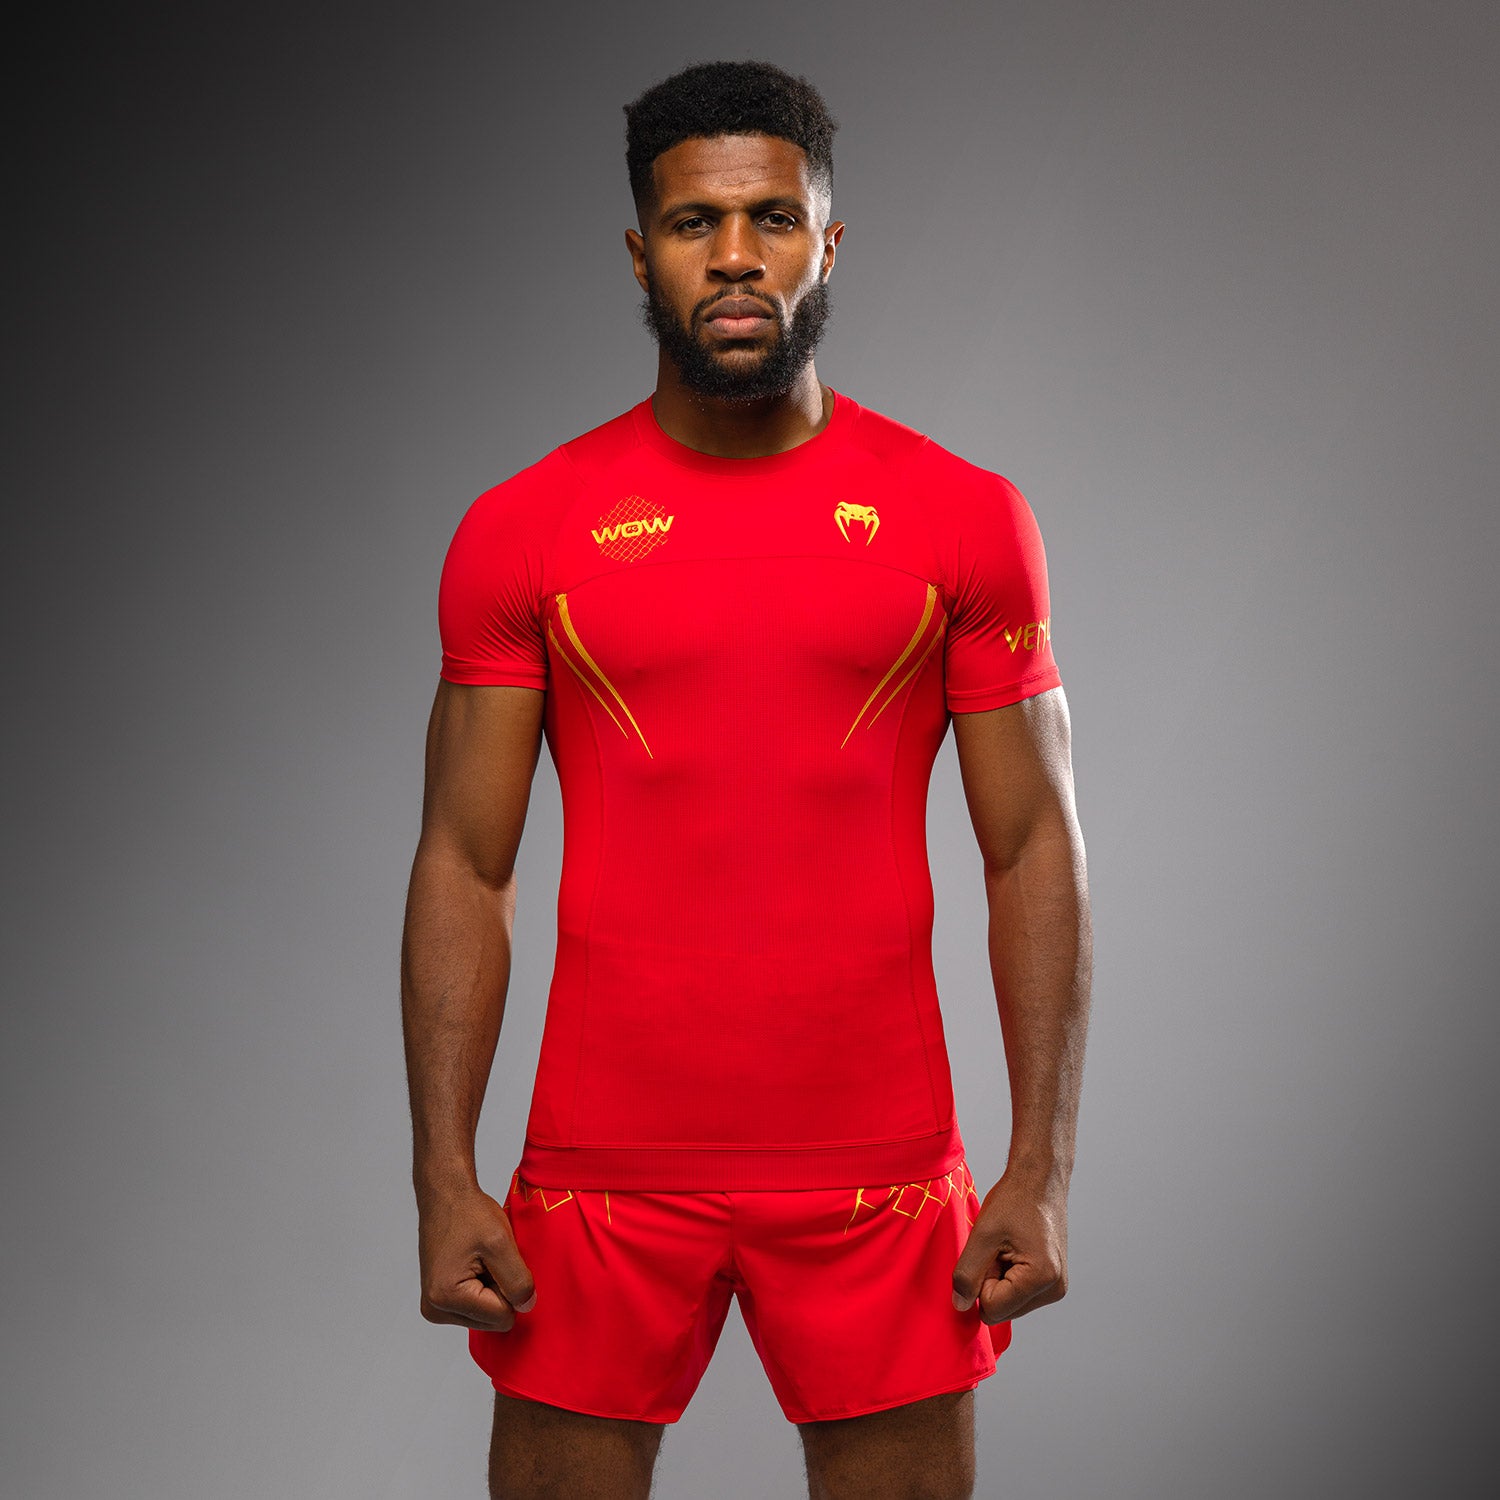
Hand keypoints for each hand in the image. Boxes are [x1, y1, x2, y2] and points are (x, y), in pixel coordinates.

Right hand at [417, 1184, 536, 1331]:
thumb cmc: (468, 1213)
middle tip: (490, 1259)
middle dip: (500, 1290)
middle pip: (492, 1320)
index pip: (502, 1318)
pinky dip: (483, 1286)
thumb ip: (518, 1280)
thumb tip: (527, 1306)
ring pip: (486, 1315)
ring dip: (492, 1287)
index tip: (499, 1260)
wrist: (446, 1196)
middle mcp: (435, 1309)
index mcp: (446, 1298)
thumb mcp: (501, 1243)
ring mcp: (435, 1307)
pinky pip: (476, 1307)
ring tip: (481, 1259)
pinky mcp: (439, 1301)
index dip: (511, 1288)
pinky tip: (475, 1263)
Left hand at [951, 1173, 1067, 1324]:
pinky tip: (1015, 1250)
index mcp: (1041, 1279)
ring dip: (999, 1279)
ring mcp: (1056, 1287)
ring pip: (1009, 1304)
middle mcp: (1055, 1289)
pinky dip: (1009, 1276)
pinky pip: (1019, 1294)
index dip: (980, 1282)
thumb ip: (967, 1273)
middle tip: (998, 1248)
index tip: (989, 1251)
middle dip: (990, 1282)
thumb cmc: (1015, 1200)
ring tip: (1007, 1247)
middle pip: (1003, 1311)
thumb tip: (960, 1307)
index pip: (992, 1309)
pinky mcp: (1053, 1282)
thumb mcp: (982, 1234)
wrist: (1039, 1179)